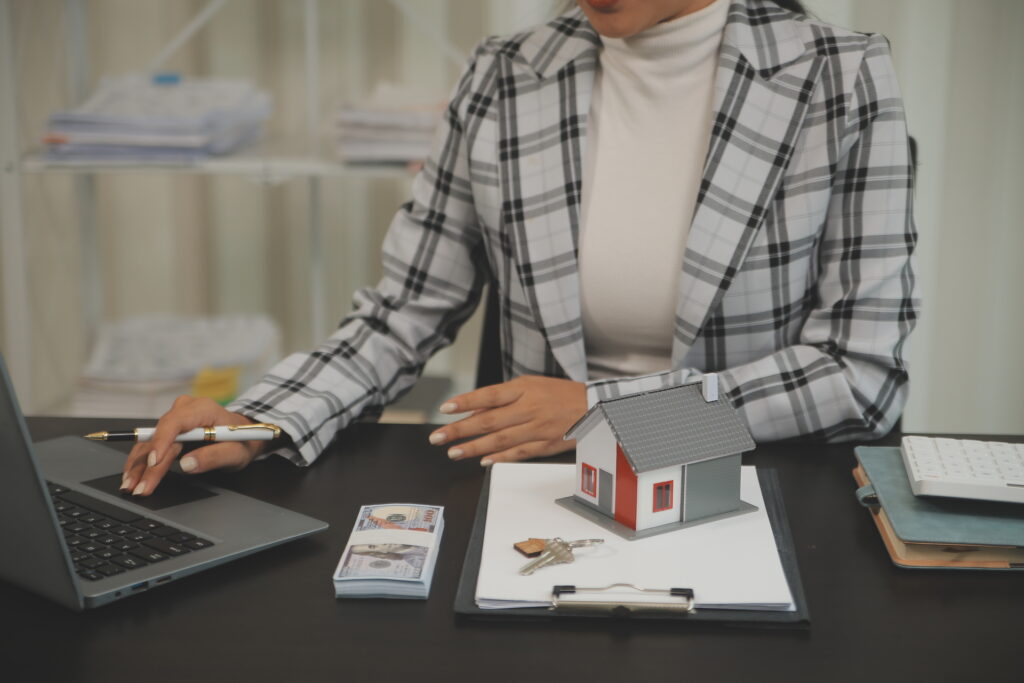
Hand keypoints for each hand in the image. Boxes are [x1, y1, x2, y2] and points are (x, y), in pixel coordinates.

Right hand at [121, 396, 264, 495]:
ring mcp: (175, 419)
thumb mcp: (236, 452)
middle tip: (140, 488)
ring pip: (150, 442)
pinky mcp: (170, 431)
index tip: (154, 462)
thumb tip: (186, 464)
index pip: (175, 422)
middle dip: (148, 465)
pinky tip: (132, 476)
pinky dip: (142, 463)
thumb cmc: (242, 441)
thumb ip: (214, 457)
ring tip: (130, 486)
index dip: (162, 442)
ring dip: (139, 466)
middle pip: (159, 437)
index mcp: (203, 409)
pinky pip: (151, 446)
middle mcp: (184, 410)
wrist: (244, 435)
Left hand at [428, 375, 586, 465]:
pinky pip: (520, 453)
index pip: (489, 395)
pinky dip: (501, 458)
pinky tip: (484, 462)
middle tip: (438, 437)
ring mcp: (538, 428)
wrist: (596, 406)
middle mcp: (530, 407)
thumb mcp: (532, 385)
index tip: (445, 408)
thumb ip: (504, 397)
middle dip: (460, 430)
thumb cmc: (561, 394)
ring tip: (454, 452)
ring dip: (474, 447)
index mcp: (525, 388)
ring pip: (500, 439)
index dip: (466, 402)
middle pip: (489, 420)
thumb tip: (475, 408)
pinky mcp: (546, 445)